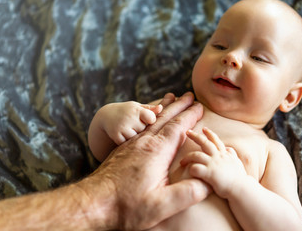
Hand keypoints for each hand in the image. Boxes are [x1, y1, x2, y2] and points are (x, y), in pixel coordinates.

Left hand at [81, 92, 209, 229]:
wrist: (93, 203)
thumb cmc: (126, 206)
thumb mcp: (161, 206)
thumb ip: (187, 193)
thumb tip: (209, 182)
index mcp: (156, 152)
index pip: (178, 128)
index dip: (190, 116)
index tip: (200, 106)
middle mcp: (144, 143)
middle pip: (165, 119)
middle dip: (179, 106)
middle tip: (189, 95)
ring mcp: (132, 145)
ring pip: (152, 121)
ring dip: (164, 108)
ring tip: (171, 98)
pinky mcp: (123, 149)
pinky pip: (141, 127)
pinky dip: (151, 118)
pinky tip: (150, 120)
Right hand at [88, 101, 161, 160]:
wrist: (106, 115)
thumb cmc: (127, 111)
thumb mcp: (137, 107)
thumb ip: (150, 109)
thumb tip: (161, 108)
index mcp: (136, 110)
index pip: (151, 118)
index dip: (150, 120)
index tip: (146, 119)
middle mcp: (129, 118)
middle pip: (144, 129)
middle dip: (141, 128)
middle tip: (133, 123)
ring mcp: (122, 127)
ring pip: (137, 138)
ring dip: (135, 136)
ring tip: (128, 128)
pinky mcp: (117, 136)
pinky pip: (129, 143)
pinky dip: (127, 141)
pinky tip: (123, 134)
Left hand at [180, 127, 246, 198]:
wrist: (241, 189)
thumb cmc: (239, 179)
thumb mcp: (237, 163)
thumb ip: (232, 155)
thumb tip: (228, 149)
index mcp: (224, 155)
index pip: (216, 141)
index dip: (210, 134)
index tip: (204, 129)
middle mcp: (218, 157)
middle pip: (204, 143)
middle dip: (195, 136)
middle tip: (187, 132)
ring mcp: (213, 164)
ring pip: (196, 155)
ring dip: (187, 157)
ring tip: (182, 161)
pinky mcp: (209, 174)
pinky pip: (195, 168)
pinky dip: (191, 169)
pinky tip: (189, 172)